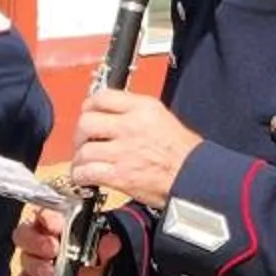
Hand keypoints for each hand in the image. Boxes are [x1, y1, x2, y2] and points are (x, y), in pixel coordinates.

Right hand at [17, 205, 120, 275]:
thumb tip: (111, 243)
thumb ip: (106, 241)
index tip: (56, 224)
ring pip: (24, 259)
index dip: (47, 217)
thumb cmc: (89, 245)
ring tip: (50, 272)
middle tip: (54, 249)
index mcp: (52, 218)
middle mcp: (38, 236)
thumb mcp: (100, 240)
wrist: (90, 269)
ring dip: (36, 266)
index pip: (42, 210)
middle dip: (37, 242)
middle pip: (24, 234)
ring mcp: (33, 258)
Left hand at [67, 87, 200, 212]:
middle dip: (80, 134)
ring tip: (83, 163)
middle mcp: (130, 126)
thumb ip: (136, 114)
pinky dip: (81, 176)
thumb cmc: (185, 153)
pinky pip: (88, 172)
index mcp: (143, 108)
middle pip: (87, 122)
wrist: (195, 178)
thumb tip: (114, 116)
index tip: (88, 114)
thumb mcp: (163, 118)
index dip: (89, 107)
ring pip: (84, 150)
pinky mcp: (120, 175)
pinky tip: (85, 178)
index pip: (102, 97)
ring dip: (79, 159)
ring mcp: (123, 151)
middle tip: (83, 142)